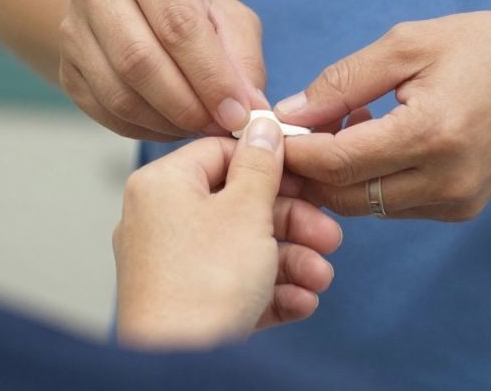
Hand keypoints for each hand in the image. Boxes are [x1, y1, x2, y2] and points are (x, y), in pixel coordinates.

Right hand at [59, 0, 267, 141]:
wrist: (129, 3)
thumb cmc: (188, 7)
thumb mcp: (227, 17)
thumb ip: (243, 59)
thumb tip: (249, 111)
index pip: (178, 25)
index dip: (211, 77)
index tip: (238, 115)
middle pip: (140, 61)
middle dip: (187, 106)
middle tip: (218, 128)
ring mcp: (71, 27)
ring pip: (119, 93)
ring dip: (166, 123)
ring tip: (198, 128)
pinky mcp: (65, 67)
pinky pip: (104, 112)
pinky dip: (143, 130)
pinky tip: (170, 126)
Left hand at [113, 118, 343, 348]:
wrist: (180, 365)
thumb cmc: (205, 283)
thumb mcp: (246, 211)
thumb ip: (261, 165)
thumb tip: (263, 124)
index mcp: (163, 186)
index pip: (222, 152)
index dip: (271, 162)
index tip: (308, 174)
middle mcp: (161, 221)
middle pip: (240, 205)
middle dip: (294, 224)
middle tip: (330, 236)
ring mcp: (172, 266)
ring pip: (243, 249)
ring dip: (292, 261)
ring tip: (320, 279)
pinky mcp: (187, 304)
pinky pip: (234, 285)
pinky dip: (271, 290)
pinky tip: (302, 302)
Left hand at [276, 12, 490, 220]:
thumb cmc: (489, 47)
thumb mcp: (410, 44)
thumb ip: (344, 82)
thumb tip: (287, 115)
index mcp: (431, 134)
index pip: (337, 162)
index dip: (292, 150)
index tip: (265, 129)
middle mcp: (444, 180)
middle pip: (343, 195)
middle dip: (306, 170)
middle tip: (287, 132)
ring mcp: (455, 202)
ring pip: (363, 207)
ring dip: (336, 176)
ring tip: (337, 126)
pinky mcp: (460, 210)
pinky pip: (390, 206)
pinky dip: (367, 180)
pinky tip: (372, 139)